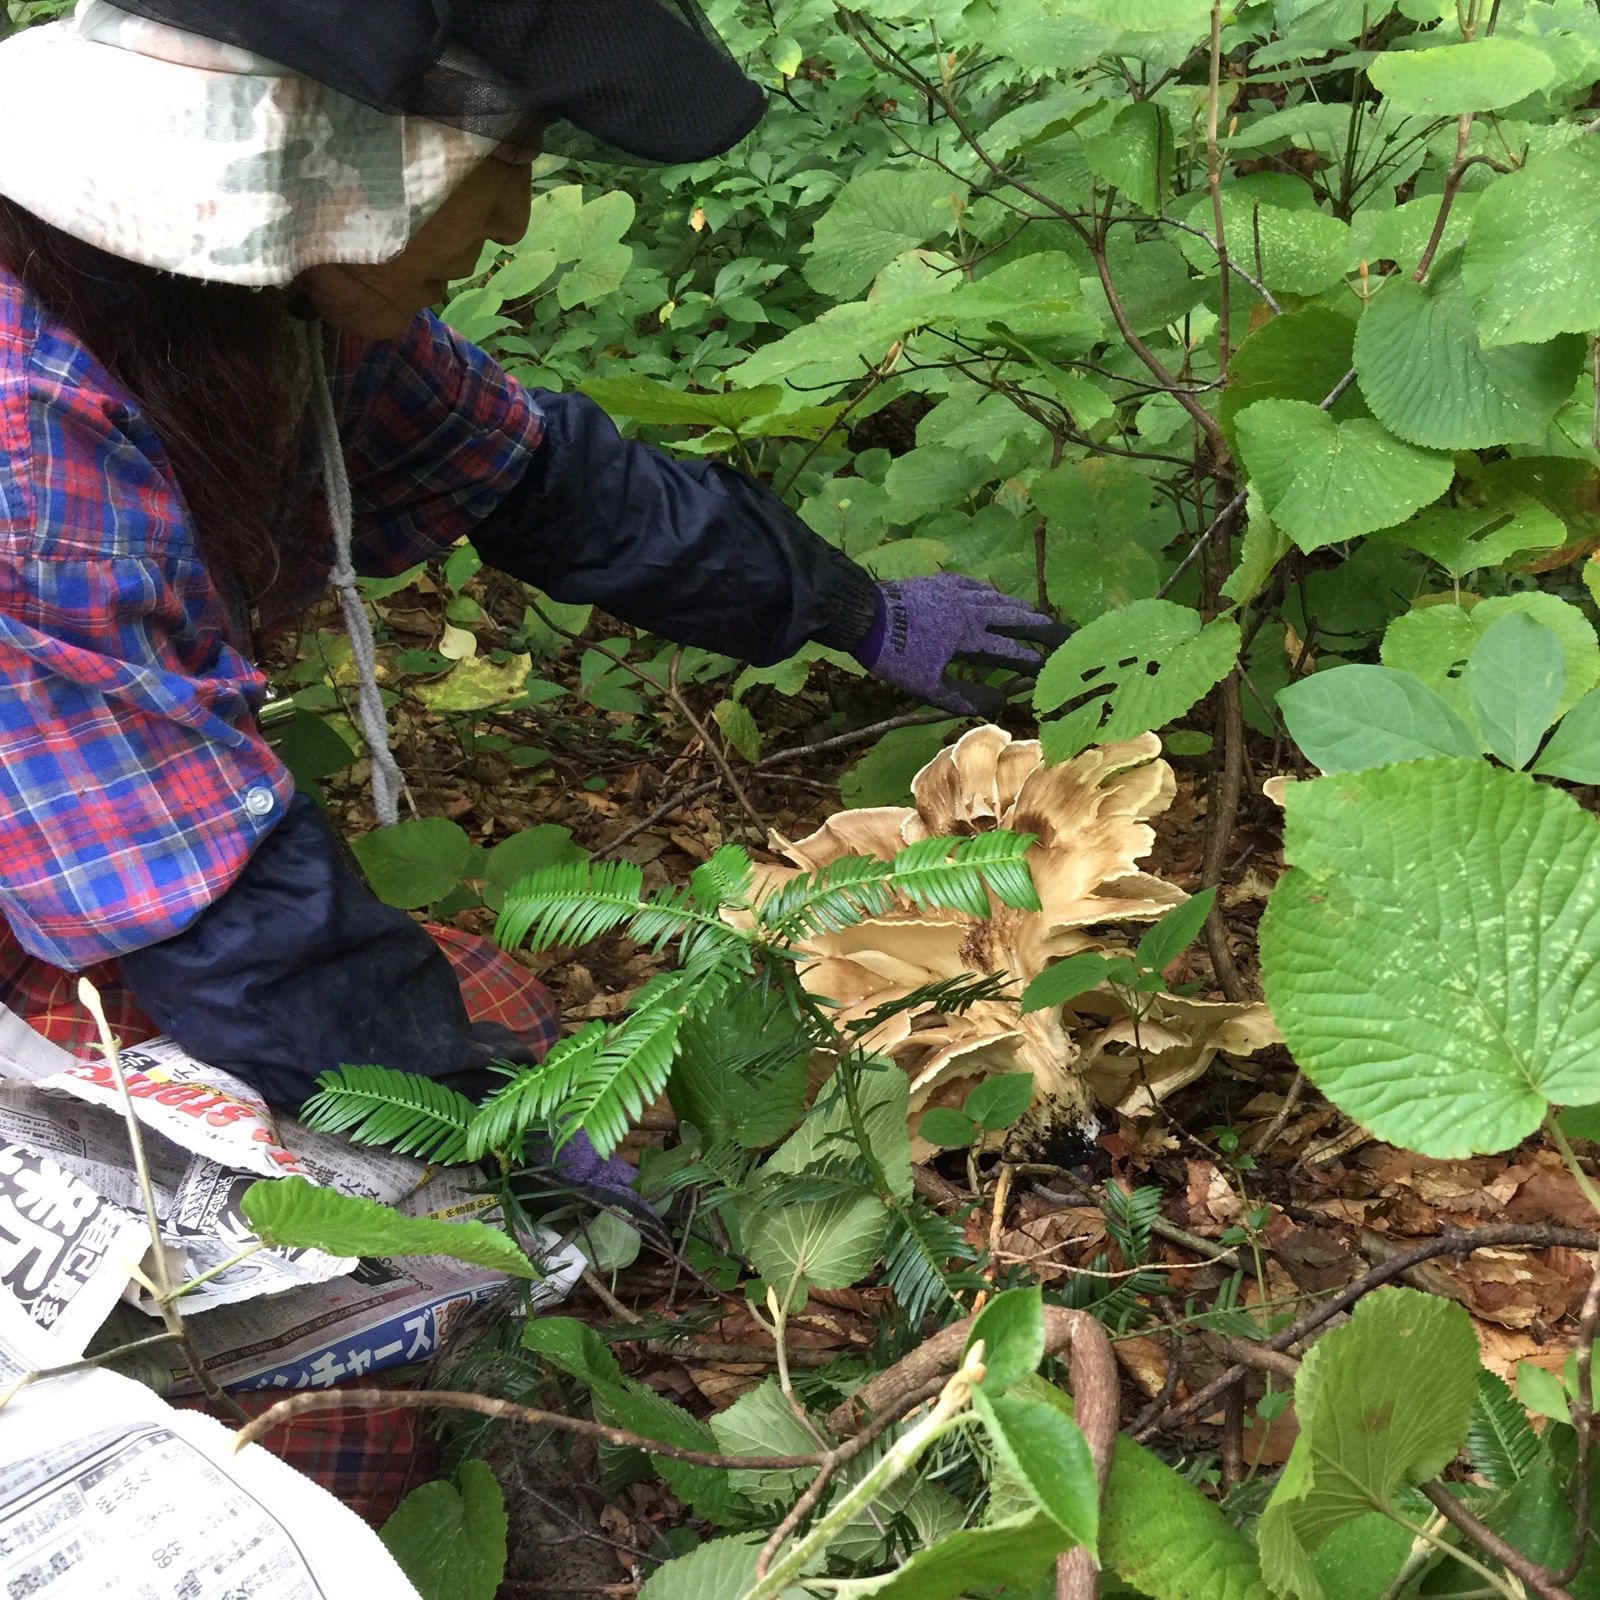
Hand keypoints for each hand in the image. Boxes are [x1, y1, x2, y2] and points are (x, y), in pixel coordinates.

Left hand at [853, 575, 1070, 717]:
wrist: (864, 614)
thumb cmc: (895, 656)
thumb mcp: (928, 687)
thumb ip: (966, 696)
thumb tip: (1001, 702)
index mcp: (972, 637)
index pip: (1014, 653)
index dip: (1037, 662)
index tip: (1057, 670)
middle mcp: (973, 610)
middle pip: (1018, 619)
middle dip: (1045, 629)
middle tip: (1067, 636)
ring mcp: (959, 592)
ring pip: (1001, 600)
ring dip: (1024, 611)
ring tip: (1040, 618)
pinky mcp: (944, 582)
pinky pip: (979, 587)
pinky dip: (995, 596)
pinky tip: (997, 598)